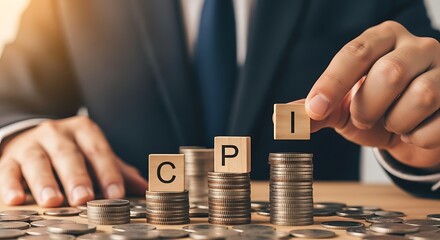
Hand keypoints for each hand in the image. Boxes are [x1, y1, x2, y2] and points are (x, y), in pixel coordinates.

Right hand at [0, 116, 147, 206]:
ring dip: (46, 182)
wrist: (32, 139)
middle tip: (84, 198)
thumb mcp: (94, 155)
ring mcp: (32, 145)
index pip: (99, 151)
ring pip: (38, 161)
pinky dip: (11, 185)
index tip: (116, 194)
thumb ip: (117, 170)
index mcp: (83, 131)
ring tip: (53, 201)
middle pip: (68, 155)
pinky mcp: (9, 158)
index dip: (108, 172)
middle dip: (77, 177)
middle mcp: (57, 134)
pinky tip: (16, 200)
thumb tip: (145, 187)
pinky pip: (8, 171)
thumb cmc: (71, 152)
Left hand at [304, 21, 439, 168]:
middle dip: (368, 107)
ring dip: (394, 123)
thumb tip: (282, 118)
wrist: (413, 127)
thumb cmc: (375, 108)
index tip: (315, 109)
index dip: (332, 83)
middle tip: (364, 116)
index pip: (354, 53)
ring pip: (418, 98)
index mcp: (382, 38)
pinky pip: (435, 126)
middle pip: (389, 74)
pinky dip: (416, 138)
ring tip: (391, 122)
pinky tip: (414, 130)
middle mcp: (417, 46)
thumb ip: (317, 109)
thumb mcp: (343, 106)